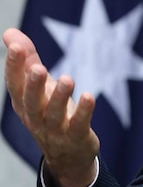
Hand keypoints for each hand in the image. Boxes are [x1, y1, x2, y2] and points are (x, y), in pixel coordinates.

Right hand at [3, 28, 99, 186]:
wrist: (67, 154)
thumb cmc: (49, 112)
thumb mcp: (37, 87)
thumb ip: (26, 60)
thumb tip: (9, 32)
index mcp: (24, 103)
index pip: (14, 85)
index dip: (14, 67)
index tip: (16, 46)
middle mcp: (36, 117)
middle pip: (31, 102)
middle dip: (33, 85)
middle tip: (39, 68)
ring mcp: (56, 129)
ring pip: (54, 114)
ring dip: (60, 97)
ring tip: (68, 79)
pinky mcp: (76, 137)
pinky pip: (79, 125)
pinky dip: (83, 112)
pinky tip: (89, 96)